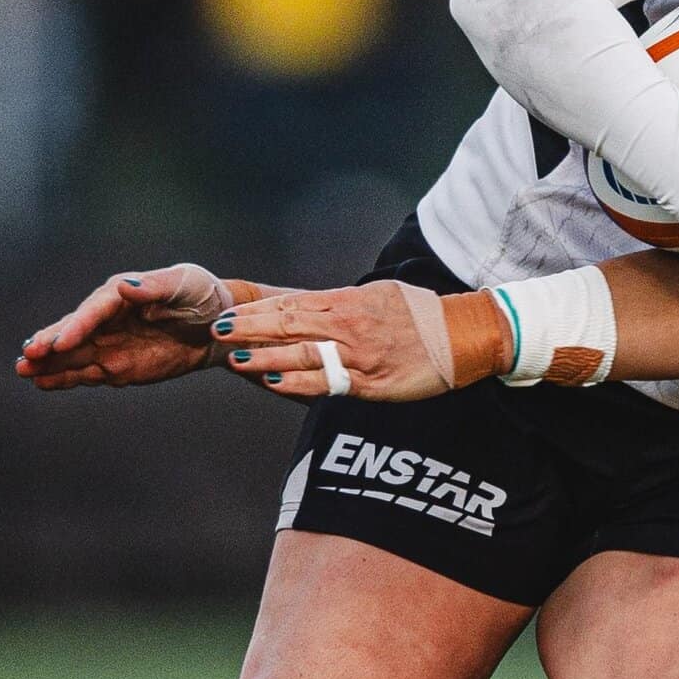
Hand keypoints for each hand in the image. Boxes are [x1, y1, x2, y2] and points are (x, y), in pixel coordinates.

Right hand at [16, 264, 233, 390]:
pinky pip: (86, 374)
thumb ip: (154, 288)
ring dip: (48, 364)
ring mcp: (108, 344)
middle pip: (74, 332)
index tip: (59, 342)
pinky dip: (65, 379)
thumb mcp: (182, 285)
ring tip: (23, 370)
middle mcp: (106, 319)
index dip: (76, 327)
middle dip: (50, 344)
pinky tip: (43, 383)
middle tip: (27, 355)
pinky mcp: (115, 366)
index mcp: (120, 295)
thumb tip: (125, 287)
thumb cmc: (198, 294)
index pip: (94, 312)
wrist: (215, 324)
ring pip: (73, 356)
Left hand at [209, 281, 476, 400]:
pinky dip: (298, 382)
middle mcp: (348, 325)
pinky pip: (326, 382)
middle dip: (249, 329)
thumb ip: (344, 303)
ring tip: (234, 358)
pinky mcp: (370, 382)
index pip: (291, 304)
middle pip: (288, 325)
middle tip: (216, 330)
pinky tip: (274, 382)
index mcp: (347, 301)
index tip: (228, 313)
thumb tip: (313, 308)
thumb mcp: (379, 296)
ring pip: (301, 353)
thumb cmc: (421, 314)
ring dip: (264, 356)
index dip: (256, 310)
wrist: (462, 336)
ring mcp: (357, 355)